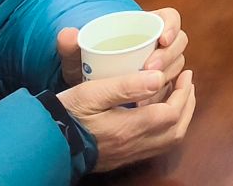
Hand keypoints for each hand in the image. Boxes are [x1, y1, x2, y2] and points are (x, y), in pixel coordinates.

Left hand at [57, 7, 185, 88]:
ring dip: (167, 77)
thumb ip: (70, 47)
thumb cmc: (85, 66)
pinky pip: (171, 89)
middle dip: (168, 56)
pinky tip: (146, 105)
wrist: (85, 91)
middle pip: (179, 43)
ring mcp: (161, 65)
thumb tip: (67, 34)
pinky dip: (162, 96)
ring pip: (177, 66)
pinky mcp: (160, 86)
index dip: (172, 26)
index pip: (170, 18)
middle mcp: (158, 44)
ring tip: (147, 88)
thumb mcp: (77, 58)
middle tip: (149, 68)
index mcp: (145, 26)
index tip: (162, 39)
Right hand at [59, 69, 196, 171]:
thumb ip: (125, 85)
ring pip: (168, 140)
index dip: (183, 93)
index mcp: (127, 128)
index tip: (185, 73)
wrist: (45, 142)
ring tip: (179, 96)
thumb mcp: (92, 92)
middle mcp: (132, 145)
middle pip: (176, 129)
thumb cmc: (66, 114)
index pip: (170, 113)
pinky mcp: (122, 157)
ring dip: (180, 117)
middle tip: (187, 83)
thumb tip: (158, 77)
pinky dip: (167, 128)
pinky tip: (159, 112)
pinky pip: (156, 146)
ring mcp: (128, 154)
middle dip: (187, 104)